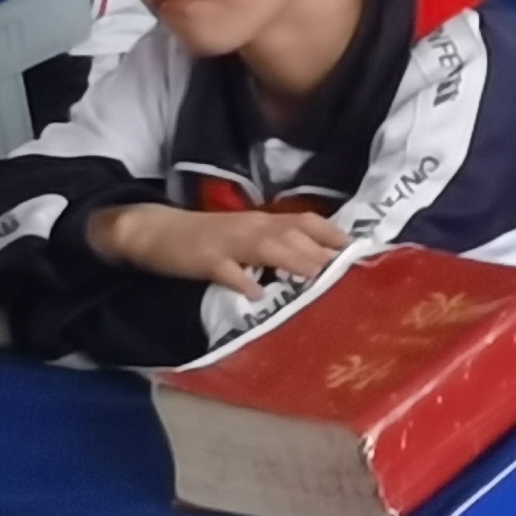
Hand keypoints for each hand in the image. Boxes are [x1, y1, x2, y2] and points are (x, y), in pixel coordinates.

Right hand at [107, 200, 353, 288]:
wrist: (158, 230)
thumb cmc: (207, 237)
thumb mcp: (245, 236)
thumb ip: (276, 244)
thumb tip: (314, 260)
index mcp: (262, 221)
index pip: (304, 221)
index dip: (330, 233)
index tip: (357, 248)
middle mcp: (251, 227)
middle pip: (290, 234)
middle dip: (319, 249)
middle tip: (346, 268)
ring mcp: (227, 242)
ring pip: (264, 247)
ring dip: (291, 259)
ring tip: (315, 275)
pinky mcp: (204, 259)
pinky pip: (225, 270)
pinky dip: (241, 280)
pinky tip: (255, 294)